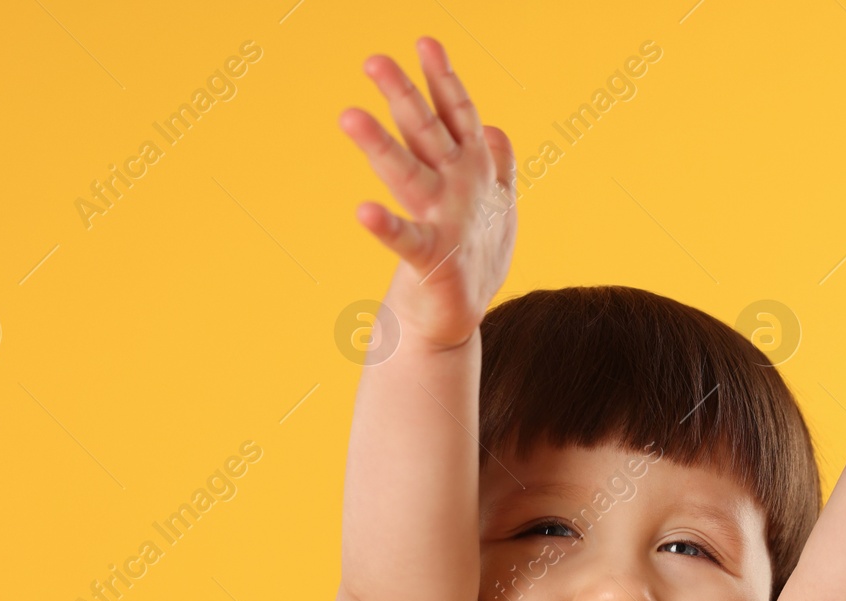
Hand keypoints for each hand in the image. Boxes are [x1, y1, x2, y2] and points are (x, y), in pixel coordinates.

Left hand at [339, 37, 516, 350]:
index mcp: (472, 170)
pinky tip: (363, 212)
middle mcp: (460, 188)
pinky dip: (386, 228)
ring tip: (349, 118)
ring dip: (380, 146)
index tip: (425, 41)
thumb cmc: (471, 253)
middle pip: (427, 132)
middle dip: (403, 95)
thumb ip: (496, 164)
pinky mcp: (433, 260)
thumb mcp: (496, 205)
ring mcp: (447, 221)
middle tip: (373, 61)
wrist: (458, 314)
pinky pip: (405, 241)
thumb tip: (494, 128)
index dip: (442, 78)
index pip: (457, 115)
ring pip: (409, 174)